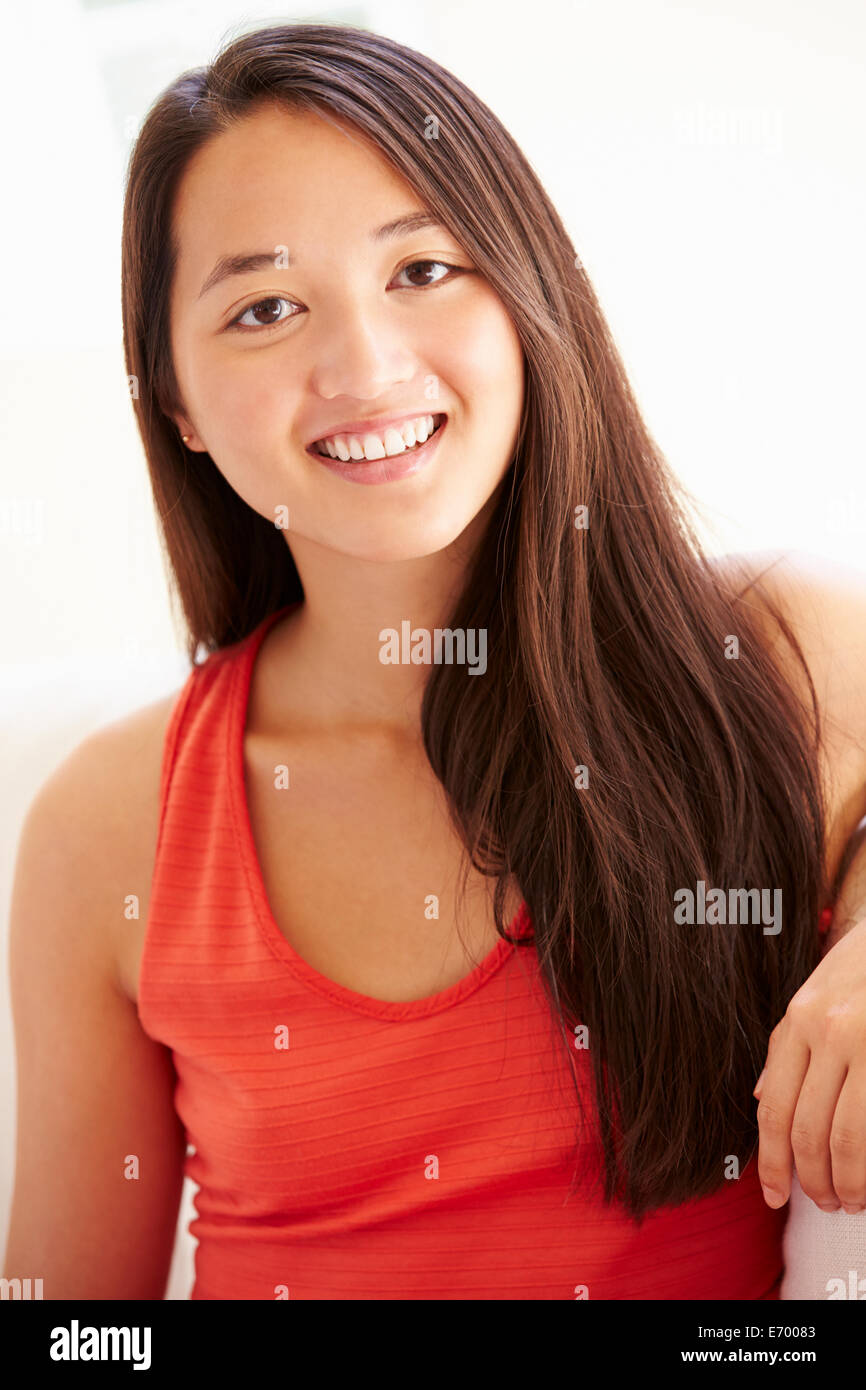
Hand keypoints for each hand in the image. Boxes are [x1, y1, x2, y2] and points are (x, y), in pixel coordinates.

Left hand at [754, 908, 865, 1213]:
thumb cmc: (865, 967)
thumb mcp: (817, 996)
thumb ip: (789, 1045)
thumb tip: (760, 1099)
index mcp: (801, 1019)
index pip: (775, 1108)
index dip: (771, 1162)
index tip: (773, 1196)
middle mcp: (831, 1030)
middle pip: (808, 1130)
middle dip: (812, 1181)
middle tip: (824, 1204)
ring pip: (847, 1137)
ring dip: (847, 1182)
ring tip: (851, 1200)